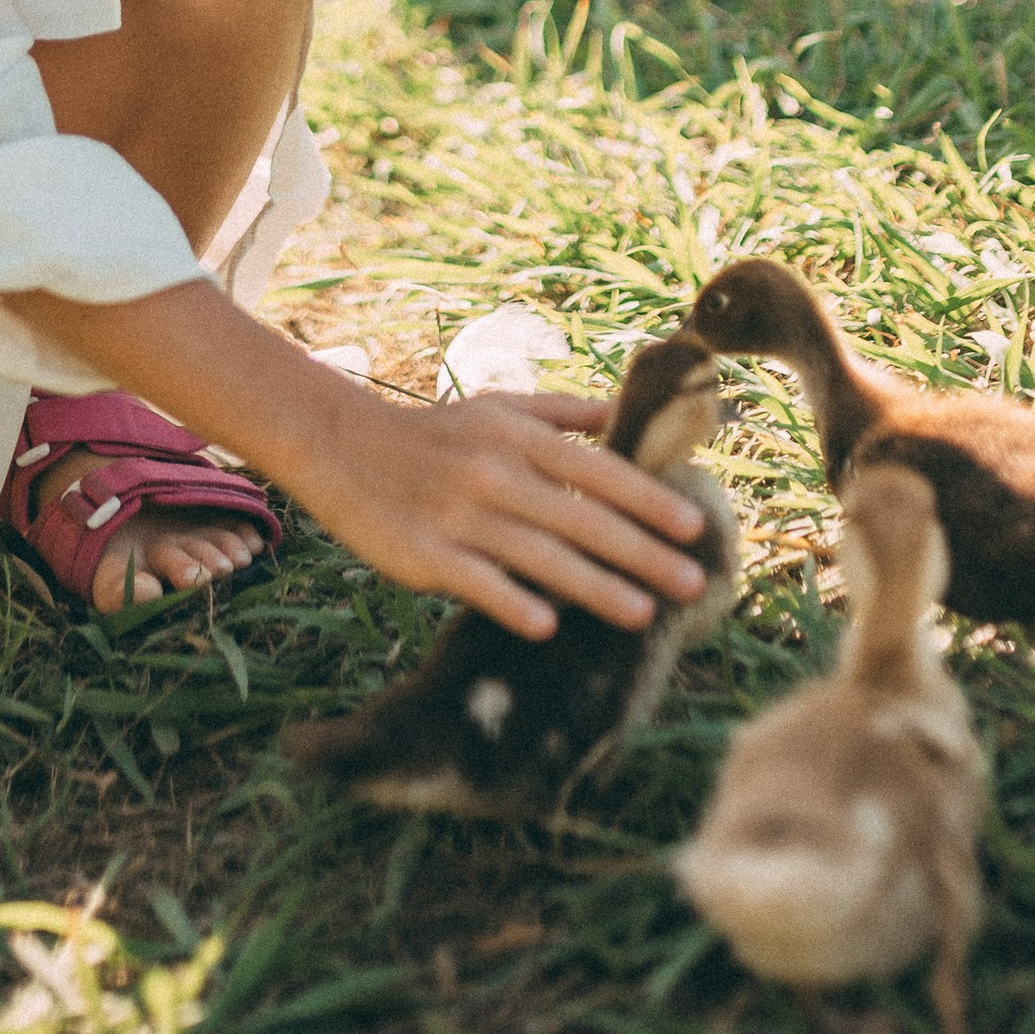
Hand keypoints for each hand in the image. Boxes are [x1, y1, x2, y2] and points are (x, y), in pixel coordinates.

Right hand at [288, 384, 715, 640]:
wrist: (340, 445)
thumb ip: (563, 413)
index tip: (693, 526)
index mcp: (518, 436)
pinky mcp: (423, 552)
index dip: (647, 499)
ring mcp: (458, 514)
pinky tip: (547, 626)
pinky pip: (477, 580)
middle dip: (641, 552)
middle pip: (579, 518)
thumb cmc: (434, 431)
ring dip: (594, 586)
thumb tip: (624, 414)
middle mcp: (494, 472)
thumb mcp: (498, 407)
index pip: (596, 470)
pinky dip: (511, 600)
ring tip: (641, 614)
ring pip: (538, 555)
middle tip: (692, 583)